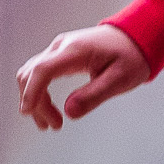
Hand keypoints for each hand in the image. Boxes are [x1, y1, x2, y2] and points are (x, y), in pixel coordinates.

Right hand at [17, 24, 150, 128]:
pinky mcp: (59, 54)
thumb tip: (69, 113)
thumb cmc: (132, 57)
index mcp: (76, 50)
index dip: (32, 91)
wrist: (136, 36)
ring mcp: (58, 48)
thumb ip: (94, 95)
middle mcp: (62, 46)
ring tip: (51, 123)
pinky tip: (49, 108)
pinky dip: (39, 91)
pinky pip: (40, 72)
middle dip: (35, 102)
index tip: (28, 112)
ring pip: (32, 74)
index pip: (43, 69)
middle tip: (53, 126)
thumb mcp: (120, 79)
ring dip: (35, 99)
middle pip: (32, 73)